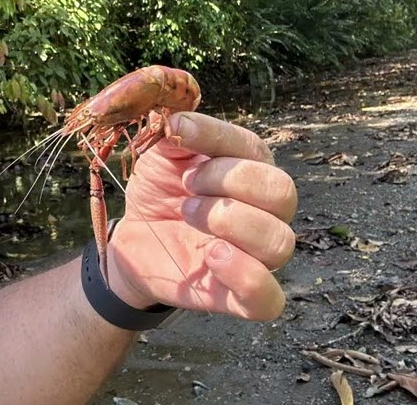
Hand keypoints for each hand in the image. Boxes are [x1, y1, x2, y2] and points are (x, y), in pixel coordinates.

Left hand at [105, 111, 296, 321]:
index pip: (253, 148)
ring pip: (280, 241)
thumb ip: (175, 134)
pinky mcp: (240, 296)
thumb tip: (177, 118)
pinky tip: (212, 256)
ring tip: (189, 215)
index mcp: (252, 170)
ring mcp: (258, 256)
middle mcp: (266, 212)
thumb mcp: (160, 154)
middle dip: (230, 181)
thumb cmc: (160, 191)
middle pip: (282, 192)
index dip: (215, 137)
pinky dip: (247, 277)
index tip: (177, 131)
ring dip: (231, 222)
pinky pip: (269, 298)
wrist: (134, 239)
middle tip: (187, 185)